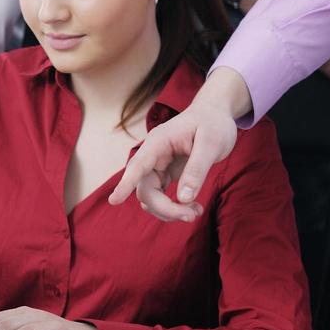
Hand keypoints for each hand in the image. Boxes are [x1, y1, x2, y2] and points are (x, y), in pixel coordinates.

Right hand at [109, 69, 245, 220]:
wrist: (215, 114)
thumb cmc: (213, 124)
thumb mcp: (211, 144)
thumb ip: (197, 170)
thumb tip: (183, 198)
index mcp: (159, 142)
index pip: (138, 165)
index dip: (126, 183)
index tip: (114, 200)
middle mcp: (153, 155)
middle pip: (145, 189)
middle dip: (166, 208)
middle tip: (192, 215)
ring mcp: (157, 166)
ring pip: (150, 197)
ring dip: (169, 211)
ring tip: (196, 211)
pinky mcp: (165, 174)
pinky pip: (160, 197)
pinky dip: (174, 207)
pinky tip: (193, 207)